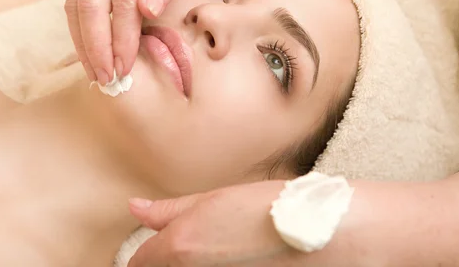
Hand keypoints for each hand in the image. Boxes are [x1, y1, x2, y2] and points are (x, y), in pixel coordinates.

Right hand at [65, 0, 210, 83]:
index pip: (122, 5)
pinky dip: (80, 27)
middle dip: (96, 48)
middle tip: (106, 77)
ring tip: (94, 70)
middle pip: (89, 7)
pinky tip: (89, 47)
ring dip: (82, 42)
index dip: (121, 41)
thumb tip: (146, 11)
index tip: (125, 67)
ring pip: (75, 5)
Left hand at [127, 180, 305, 266]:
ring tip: (230, 251)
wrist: (323, 232)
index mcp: (180, 248)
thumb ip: (170, 210)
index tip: (161, 248)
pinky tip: (246, 260)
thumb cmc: (273, 209)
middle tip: (207, 246)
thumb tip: (135, 208)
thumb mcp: (217, 198)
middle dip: (175, 261)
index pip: (140, 262)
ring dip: (201, 264)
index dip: (148, 253)